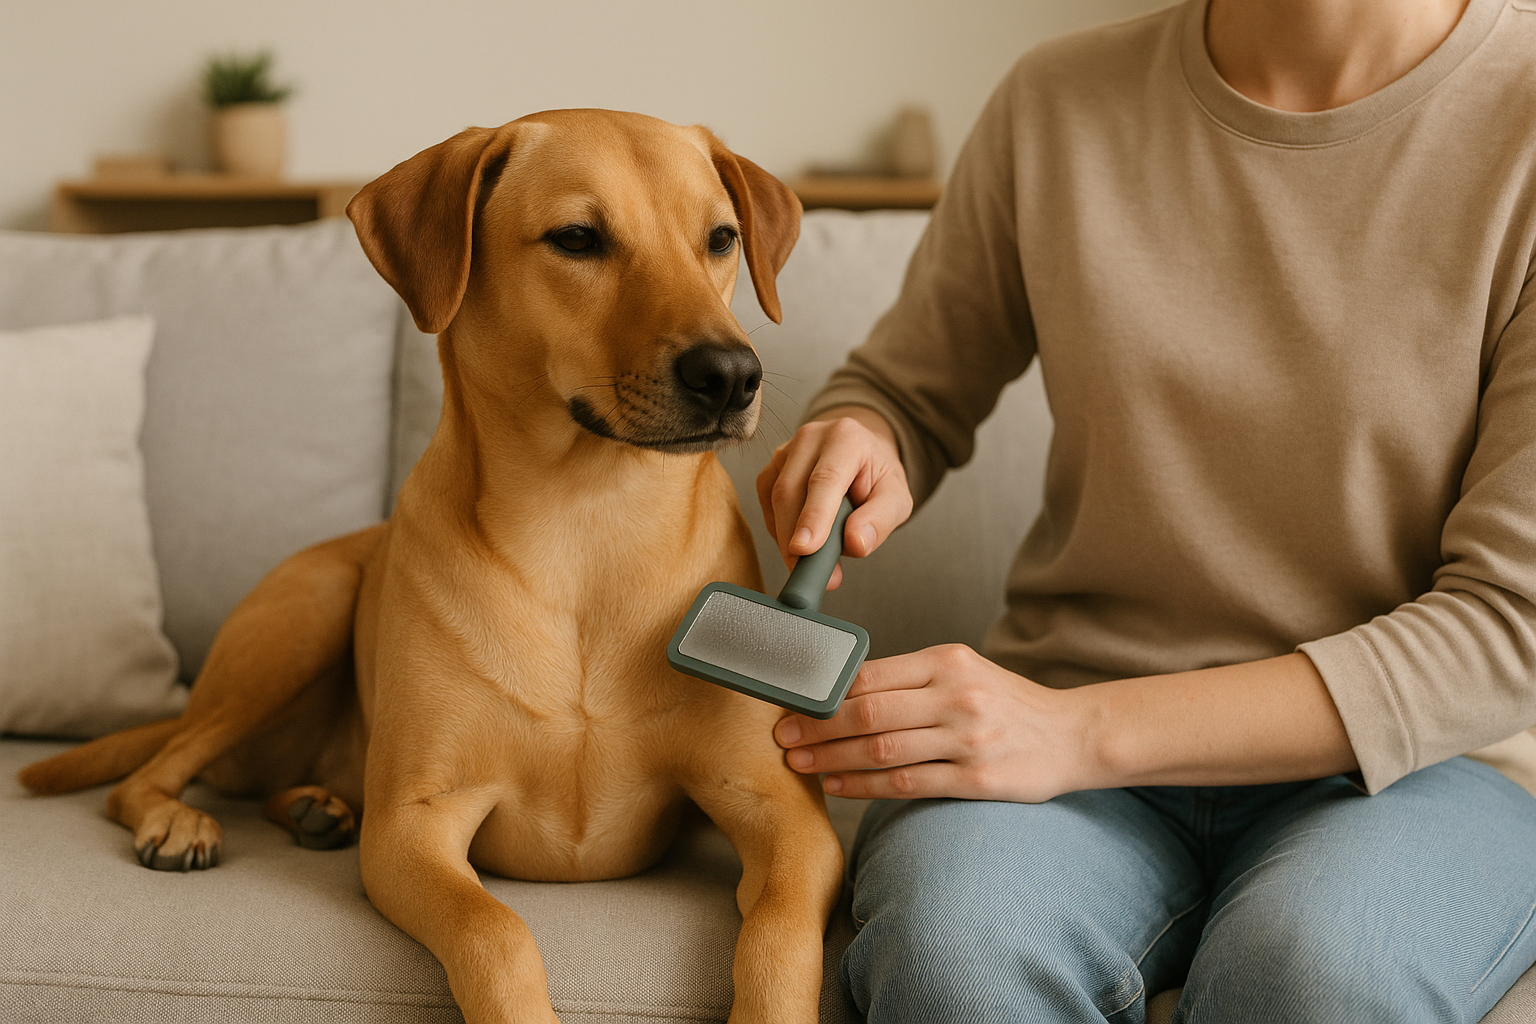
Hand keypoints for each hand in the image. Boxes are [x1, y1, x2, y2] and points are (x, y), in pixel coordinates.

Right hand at [756, 407, 912, 588]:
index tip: (805, 549)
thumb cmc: (876, 476)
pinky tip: (800, 538)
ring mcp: (785, 451)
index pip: (825, 480)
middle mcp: (811, 438)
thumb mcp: (896, 498)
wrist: (861, 455)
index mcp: (846, 438)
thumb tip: (855, 543)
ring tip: (813, 560)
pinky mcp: (770, 469)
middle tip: (810, 574)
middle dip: (794, 539)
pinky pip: (766, 506)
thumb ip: (880, 520)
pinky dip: (780, 530)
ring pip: (774, 500)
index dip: (813, 516)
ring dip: (787, 538)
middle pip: (790, 491)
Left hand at [773, 644, 1097, 802]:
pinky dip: (866, 786)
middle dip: (817, 726)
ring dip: (832, 758)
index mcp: (947, 661)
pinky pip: (908, 783)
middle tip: (783, 736)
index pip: (871, 674)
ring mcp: (967, 739)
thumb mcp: (964, 672)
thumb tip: (842, 692)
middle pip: (868, 712)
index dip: (825, 691)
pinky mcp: (977, 779)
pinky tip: (839, 785)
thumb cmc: (1008, 704)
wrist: (1073, 734)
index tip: (793, 701)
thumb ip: (912, 679)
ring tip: (800, 762)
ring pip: (882, 749)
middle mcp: (956, 696)